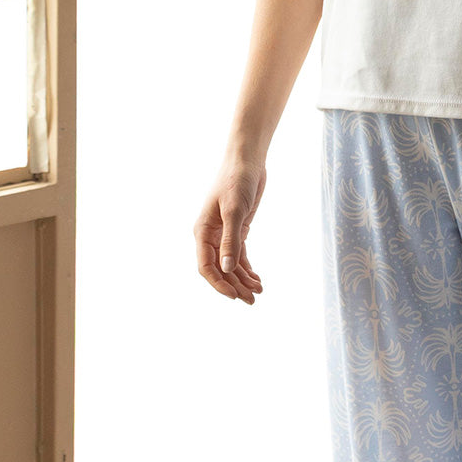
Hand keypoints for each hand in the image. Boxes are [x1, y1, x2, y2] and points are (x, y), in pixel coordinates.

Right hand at [194, 157, 266, 305]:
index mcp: (203, 231)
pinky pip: (239, 255)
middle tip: (252, 300)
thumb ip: (230, 240)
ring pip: (230, 264)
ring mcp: (223, 233)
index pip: (206, 266)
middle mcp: (210, 235)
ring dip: (242, 279)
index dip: (218, 283)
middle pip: (219, 269)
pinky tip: (256, 279)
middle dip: (234, 285)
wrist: (247, 161)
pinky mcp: (237, 229)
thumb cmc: (236, 181)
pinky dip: (247, 268)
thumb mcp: (234, 210)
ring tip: (258, 292)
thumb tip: (226, 268)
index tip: (234, 296)